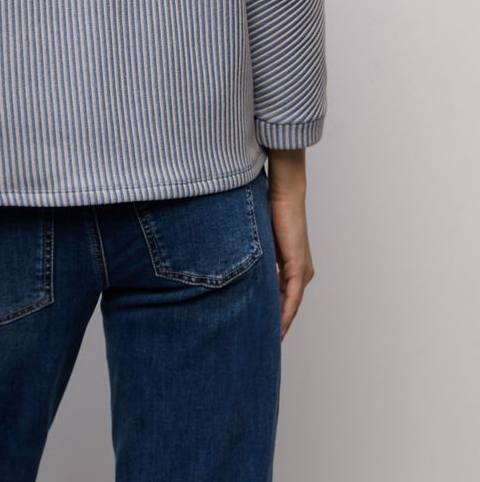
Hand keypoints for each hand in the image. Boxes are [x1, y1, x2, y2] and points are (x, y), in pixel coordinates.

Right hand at [267, 182, 315, 339]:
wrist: (284, 193)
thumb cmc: (270, 209)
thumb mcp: (258, 239)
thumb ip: (252, 255)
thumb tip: (235, 264)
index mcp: (292, 266)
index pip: (282, 298)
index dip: (272, 315)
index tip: (260, 330)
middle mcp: (301, 272)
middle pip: (288, 306)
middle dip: (275, 324)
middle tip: (261, 344)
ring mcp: (301, 271)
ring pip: (290, 306)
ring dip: (280, 323)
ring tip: (267, 342)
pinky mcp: (298, 268)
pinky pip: (291, 298)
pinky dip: (284, 313)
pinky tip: (277, 328)